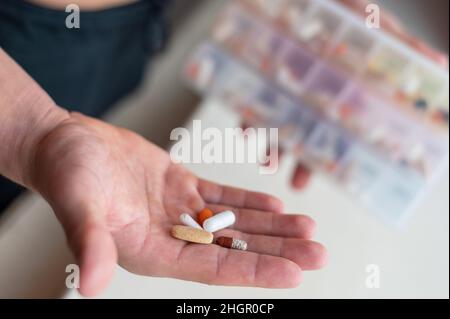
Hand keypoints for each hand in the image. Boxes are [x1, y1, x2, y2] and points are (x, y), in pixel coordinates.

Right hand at [31, 112, 325, 296]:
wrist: (66, 144)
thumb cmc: (67, 175)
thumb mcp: (79, 205)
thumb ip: (90, 243)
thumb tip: (91, 287)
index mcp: (150, 252)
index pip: (211, 269)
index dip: (254, 271)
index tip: (295, 273)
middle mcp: (169, 237)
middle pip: (232, 249)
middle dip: (277, 251)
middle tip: (319, 252)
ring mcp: (177, 212)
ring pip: (233, 224)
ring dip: (271, 227)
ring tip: (309, 228)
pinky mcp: (180, 187)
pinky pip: (221, 198)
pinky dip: (248, 202)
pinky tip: (275, 206)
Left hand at [242, 0, 448, 190]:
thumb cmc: (345, 12)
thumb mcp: (378, 30)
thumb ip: (404, 50)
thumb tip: (443, 65)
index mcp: (341, 95)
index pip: (343, 133)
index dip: (340, 156)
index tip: (340, 177)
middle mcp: (314, 98)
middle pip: (309, 138)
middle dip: (303, 162)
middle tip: (297, 184)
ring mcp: (287, 90)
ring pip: (280, 127)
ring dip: (273, 147)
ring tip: (269, 162)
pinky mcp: (263, 80)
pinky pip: (253, 105)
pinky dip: (249, 120)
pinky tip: (246, 132)